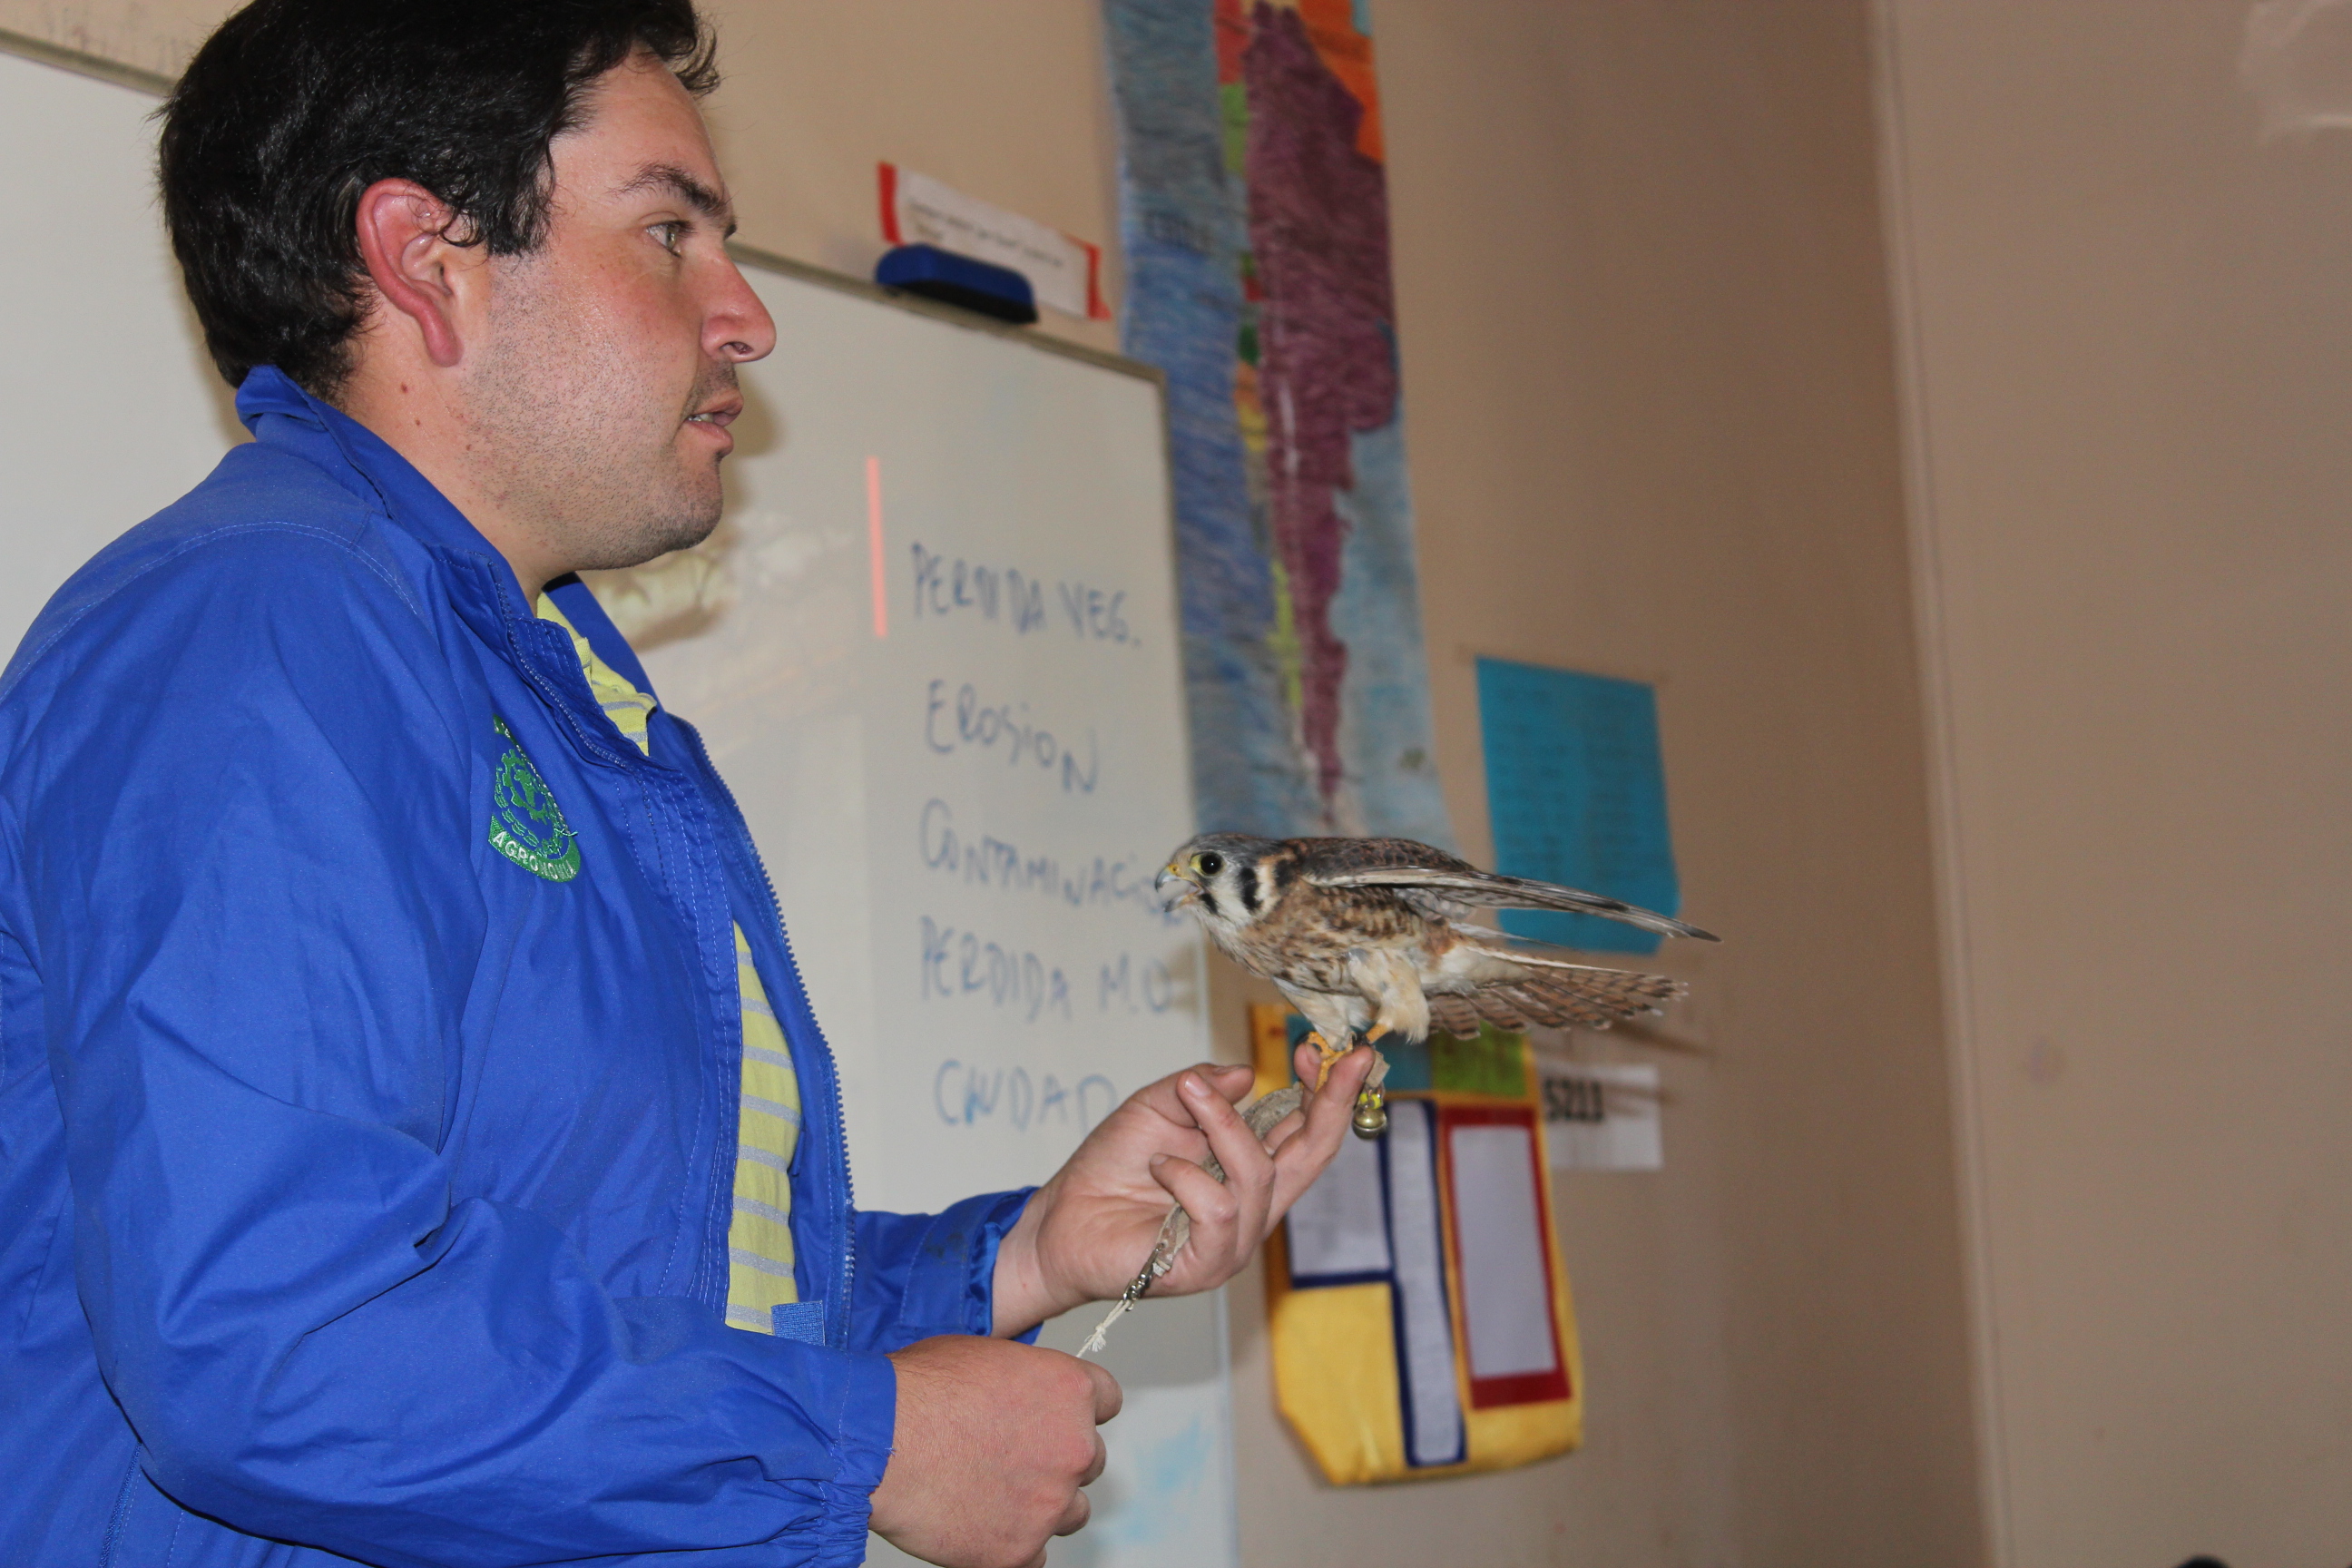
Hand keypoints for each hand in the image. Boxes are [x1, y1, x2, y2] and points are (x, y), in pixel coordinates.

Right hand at [868, 1334, 1120, 1567]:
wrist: (877, 1443)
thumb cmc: (917, 1392)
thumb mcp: (985, 1355)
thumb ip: (1024, 1378)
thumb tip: (1025, 1391)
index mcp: (1069, 1390)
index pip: (1107, 1401)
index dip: (1079, 1410)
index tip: (1057, 1418)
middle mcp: (1074, 1446)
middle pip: (1090, 1458)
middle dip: (1057, 1458)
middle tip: (1012, 1458)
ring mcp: (1050, 1503)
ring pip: (1071, 1511)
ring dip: (1042, 1505)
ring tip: (993, 1493)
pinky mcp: (1020, 1551)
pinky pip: (1034, 1555)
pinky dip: (1012, 1544)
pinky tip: (979, 1523)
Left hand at [989, 1043, 1377, 1334]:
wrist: (1060, 1220)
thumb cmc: (1108, 1169)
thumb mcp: (1155, 1108)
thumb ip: (1200, 1088)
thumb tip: (1248, 1074)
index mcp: (1247, 1169)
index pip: (1305, 1132)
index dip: (1323, 1092)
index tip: (1320, 1051)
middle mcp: (1253, 1205)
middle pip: (1312, 1155)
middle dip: (1328, 1103)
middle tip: (1330, 1058)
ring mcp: (1235, 1239)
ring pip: (1257, 1174)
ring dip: (1221, 1129)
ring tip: (1180, 1115)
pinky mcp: (1208, 1263)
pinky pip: (1219, 1210)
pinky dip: (1187, 1178)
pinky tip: (1159, 1168)